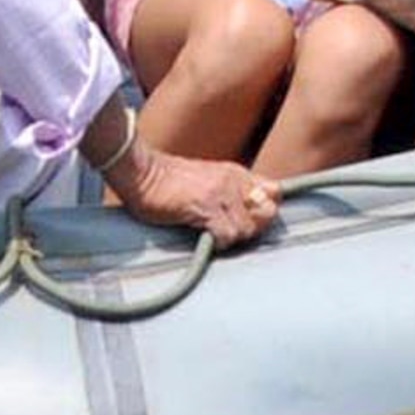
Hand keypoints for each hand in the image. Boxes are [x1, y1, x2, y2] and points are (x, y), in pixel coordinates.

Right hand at [106, 139, 278, 248]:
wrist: (140, 172)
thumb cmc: (167, 181)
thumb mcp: (207, 177)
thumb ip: (229, 189)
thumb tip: (249, 209)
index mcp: (235, 172)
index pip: (275, 191)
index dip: (266, 210)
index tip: (251, 220)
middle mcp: (233, 180)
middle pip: (267, 213)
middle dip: (254, 228)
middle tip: (232, 232)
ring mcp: (221, 193)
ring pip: (247, 228)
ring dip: (232, 238)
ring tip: (213, 234)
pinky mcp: (205, 207)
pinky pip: (227, 235)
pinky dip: (219, 243)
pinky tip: (204, 237)